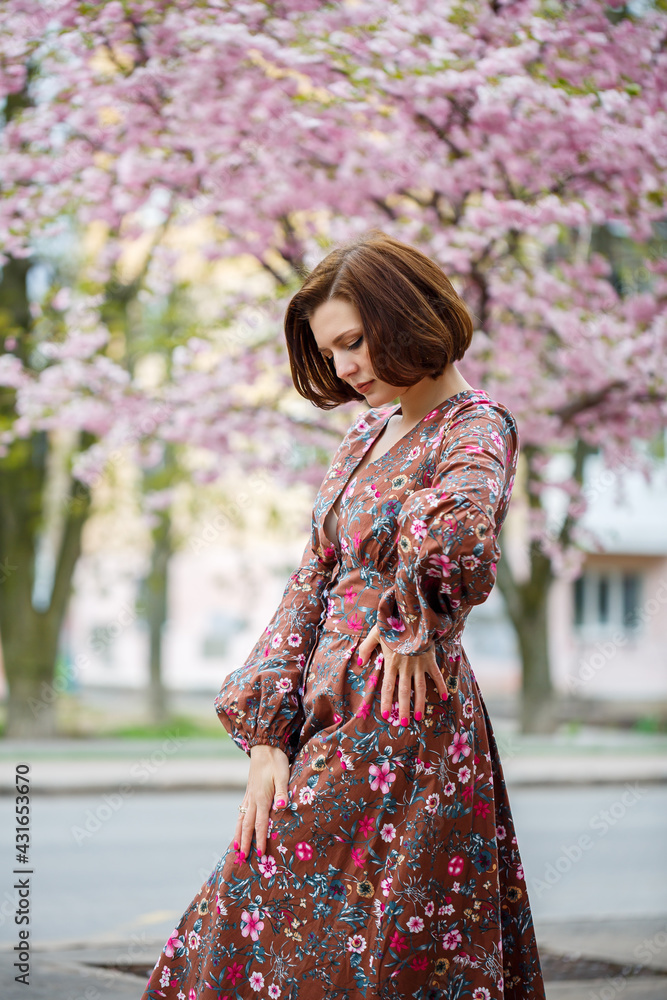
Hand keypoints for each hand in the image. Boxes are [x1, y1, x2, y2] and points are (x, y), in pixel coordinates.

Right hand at [233, 744, 289, 861]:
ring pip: (241, 819)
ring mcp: (249, 796)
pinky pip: (241, 811)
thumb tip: (281, 808)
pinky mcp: (249, 792)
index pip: (260, 824)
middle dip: (245, 843)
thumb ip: (282, 792)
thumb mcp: (283, 775)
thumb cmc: (276, 761)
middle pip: (246, 826)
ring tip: (235, 848)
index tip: (260, 854)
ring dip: (238, 835)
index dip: (260, 840)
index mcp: (261, 798)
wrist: (265, 747)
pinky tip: (238, 827)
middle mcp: (252, 799)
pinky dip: (238, 823)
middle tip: (242, 860)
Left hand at [356, 624, 446, 725]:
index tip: (385, 716)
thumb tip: (360, 663)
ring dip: (420, 703)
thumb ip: (366, 648)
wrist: (412, 615)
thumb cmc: (393, 623)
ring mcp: (419, 664)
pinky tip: (445, 697)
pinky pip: (436, 675)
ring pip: (420, 688)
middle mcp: (405, 667)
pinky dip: (441, 686)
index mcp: (391, 662)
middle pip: (404, 692)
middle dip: (404, 708)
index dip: (386, 702)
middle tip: (404, 723)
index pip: (387, 687)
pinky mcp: (430, 659)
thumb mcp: (376, 633)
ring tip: (419, 717)